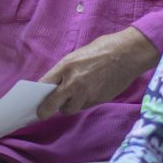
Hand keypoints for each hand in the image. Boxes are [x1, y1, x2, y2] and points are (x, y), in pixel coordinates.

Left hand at [37, 28, 158, 118]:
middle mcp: (74, 83)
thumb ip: (65, 71)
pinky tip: (88, 93)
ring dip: (68, 106)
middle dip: (46, 110)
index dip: (38, 96)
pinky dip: (82, 103)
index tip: (35, 103)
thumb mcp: (77, 55)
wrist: (127, 53)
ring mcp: (86, 94)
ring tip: (72, 98)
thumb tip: (54, 84)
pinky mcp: (98, 100)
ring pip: (70, 109)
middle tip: (43, 113)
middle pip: (52, 104)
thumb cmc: (103, 49)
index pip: (44, 86)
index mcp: (65, 67)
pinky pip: (84, 106)